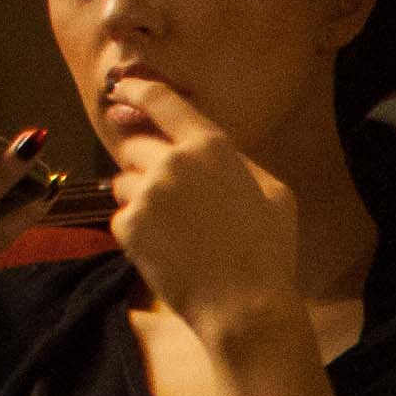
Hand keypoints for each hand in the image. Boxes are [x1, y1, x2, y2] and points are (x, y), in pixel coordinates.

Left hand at [96, 75, 310, 347]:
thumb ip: (238, 162)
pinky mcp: (129, 226)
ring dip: (139, 198)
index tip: (122, 88)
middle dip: (144, 163)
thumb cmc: (269, 252)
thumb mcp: (274, 193)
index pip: (162, 102)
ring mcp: (147, 194)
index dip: (137, 90)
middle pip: (134, 144)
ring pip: (122, 181)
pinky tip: (166, 250)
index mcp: (212, 147)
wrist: (245, 307)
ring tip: (172, 230)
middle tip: (168, 195)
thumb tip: (207, 150)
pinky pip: (121, 216)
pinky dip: (136, 231)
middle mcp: (173, 162)